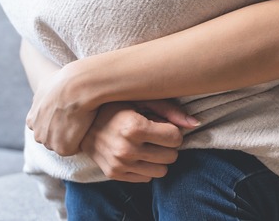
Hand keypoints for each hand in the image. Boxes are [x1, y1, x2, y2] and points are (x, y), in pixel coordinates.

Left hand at [26, 66, 96, 156]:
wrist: (76, 85)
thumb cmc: (65, 81)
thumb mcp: (46, 85)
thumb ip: (42, 95)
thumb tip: (45, 92)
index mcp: (32, 119)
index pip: (45, 127)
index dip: (58, 121)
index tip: (68, 113)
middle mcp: (36, 132)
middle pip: (52, 138)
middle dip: (63, 131)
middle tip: (77, 117)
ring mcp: (48, 142)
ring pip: (63, 144)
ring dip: (73, 136)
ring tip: (83, 120)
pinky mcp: (62, 148)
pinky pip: (75, 148)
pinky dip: (82, 140)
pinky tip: (86, 125)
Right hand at [80, 100, 199, 182]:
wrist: (81, 122)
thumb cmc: (116, 105)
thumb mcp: (141, 99)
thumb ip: (170, 110)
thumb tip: (196, 124)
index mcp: (133, 127)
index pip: (175, 138)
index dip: (172, 131)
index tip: (163, 125)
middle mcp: (126, 149)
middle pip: (171, 156)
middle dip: (168, 145)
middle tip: (156, 135)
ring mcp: (119, 164)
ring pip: (162, 171)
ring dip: (159, 158)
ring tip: (147, 144)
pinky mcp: (114, 174)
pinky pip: (146, 178)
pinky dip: (146, 167)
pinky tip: (136, 153)